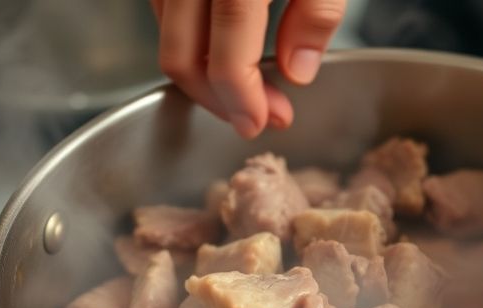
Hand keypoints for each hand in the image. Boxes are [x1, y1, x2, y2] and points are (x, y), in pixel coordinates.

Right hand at [149, 0, 346, 138]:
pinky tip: (224, 47)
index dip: (243, 98)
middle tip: (257, 114)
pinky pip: (165, 9)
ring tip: (248, 85)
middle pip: (181, 54)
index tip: (262, 122)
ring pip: (166, 34)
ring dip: (201, 71)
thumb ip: (317, 13)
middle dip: (216, 98)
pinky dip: (190, 38)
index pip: (226, 55)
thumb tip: (298, 72)